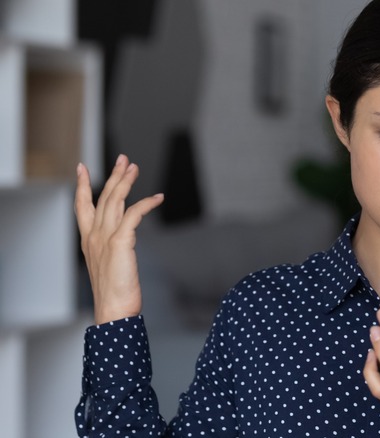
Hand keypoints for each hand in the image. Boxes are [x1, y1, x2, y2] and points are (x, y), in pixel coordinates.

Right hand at [74, 155, 163, 324]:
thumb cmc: (115, 292)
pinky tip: (158, 197)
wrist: (114, 309)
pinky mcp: (120, 241)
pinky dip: (146, 203)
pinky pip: (134, 214)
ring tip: (134, 167)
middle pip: (102, 197)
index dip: (82, 185)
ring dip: (126, 181)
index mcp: (88, 240)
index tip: (82, 168)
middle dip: (112, 175)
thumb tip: (124, 240)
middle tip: (123, 159)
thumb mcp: (110, 265)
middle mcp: (94, 235)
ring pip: (115, 200)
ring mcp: (106, 237)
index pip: (81, 206)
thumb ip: (113, 248)